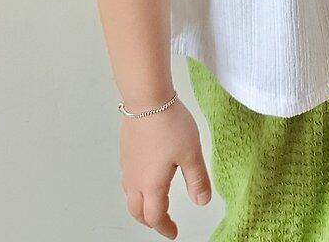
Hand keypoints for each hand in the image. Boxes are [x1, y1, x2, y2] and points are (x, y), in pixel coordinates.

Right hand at [119, 99, 212, 237]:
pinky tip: (147, 177)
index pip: (155, 216)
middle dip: (150, 220)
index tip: (174, 232)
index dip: (165, 227)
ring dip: (141, 206)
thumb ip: (197, 180)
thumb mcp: (191, 153)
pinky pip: (128, 180)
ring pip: (130, 197)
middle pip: (137, 212)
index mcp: (151, 185)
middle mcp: (135, 180)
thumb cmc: (169, 124)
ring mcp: (128, 166)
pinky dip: (137, 189)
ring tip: (155, 203)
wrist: (147, 100)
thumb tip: (202, 201)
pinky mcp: (125, 153)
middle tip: (163, 222)